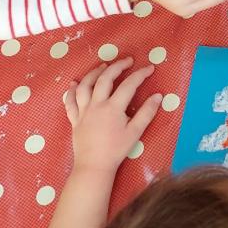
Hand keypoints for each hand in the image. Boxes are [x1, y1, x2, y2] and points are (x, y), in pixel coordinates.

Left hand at [63, 58, 160, 175]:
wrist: (93, 166)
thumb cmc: (116, 150)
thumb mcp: (135, 132)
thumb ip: (147, 112)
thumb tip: (158, 95)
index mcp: (113, 108)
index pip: (129, 84)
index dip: (140, 74)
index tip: (149, 68)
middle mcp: (96, 105)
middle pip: (105, 78)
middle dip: (117, 66)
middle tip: (127, 61)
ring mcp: (83, 111)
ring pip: (85, 85)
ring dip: (94, 73)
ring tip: (103, 67)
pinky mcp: (74, 119)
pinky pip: (70, 101)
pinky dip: (71, 90)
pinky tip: (74, 83)